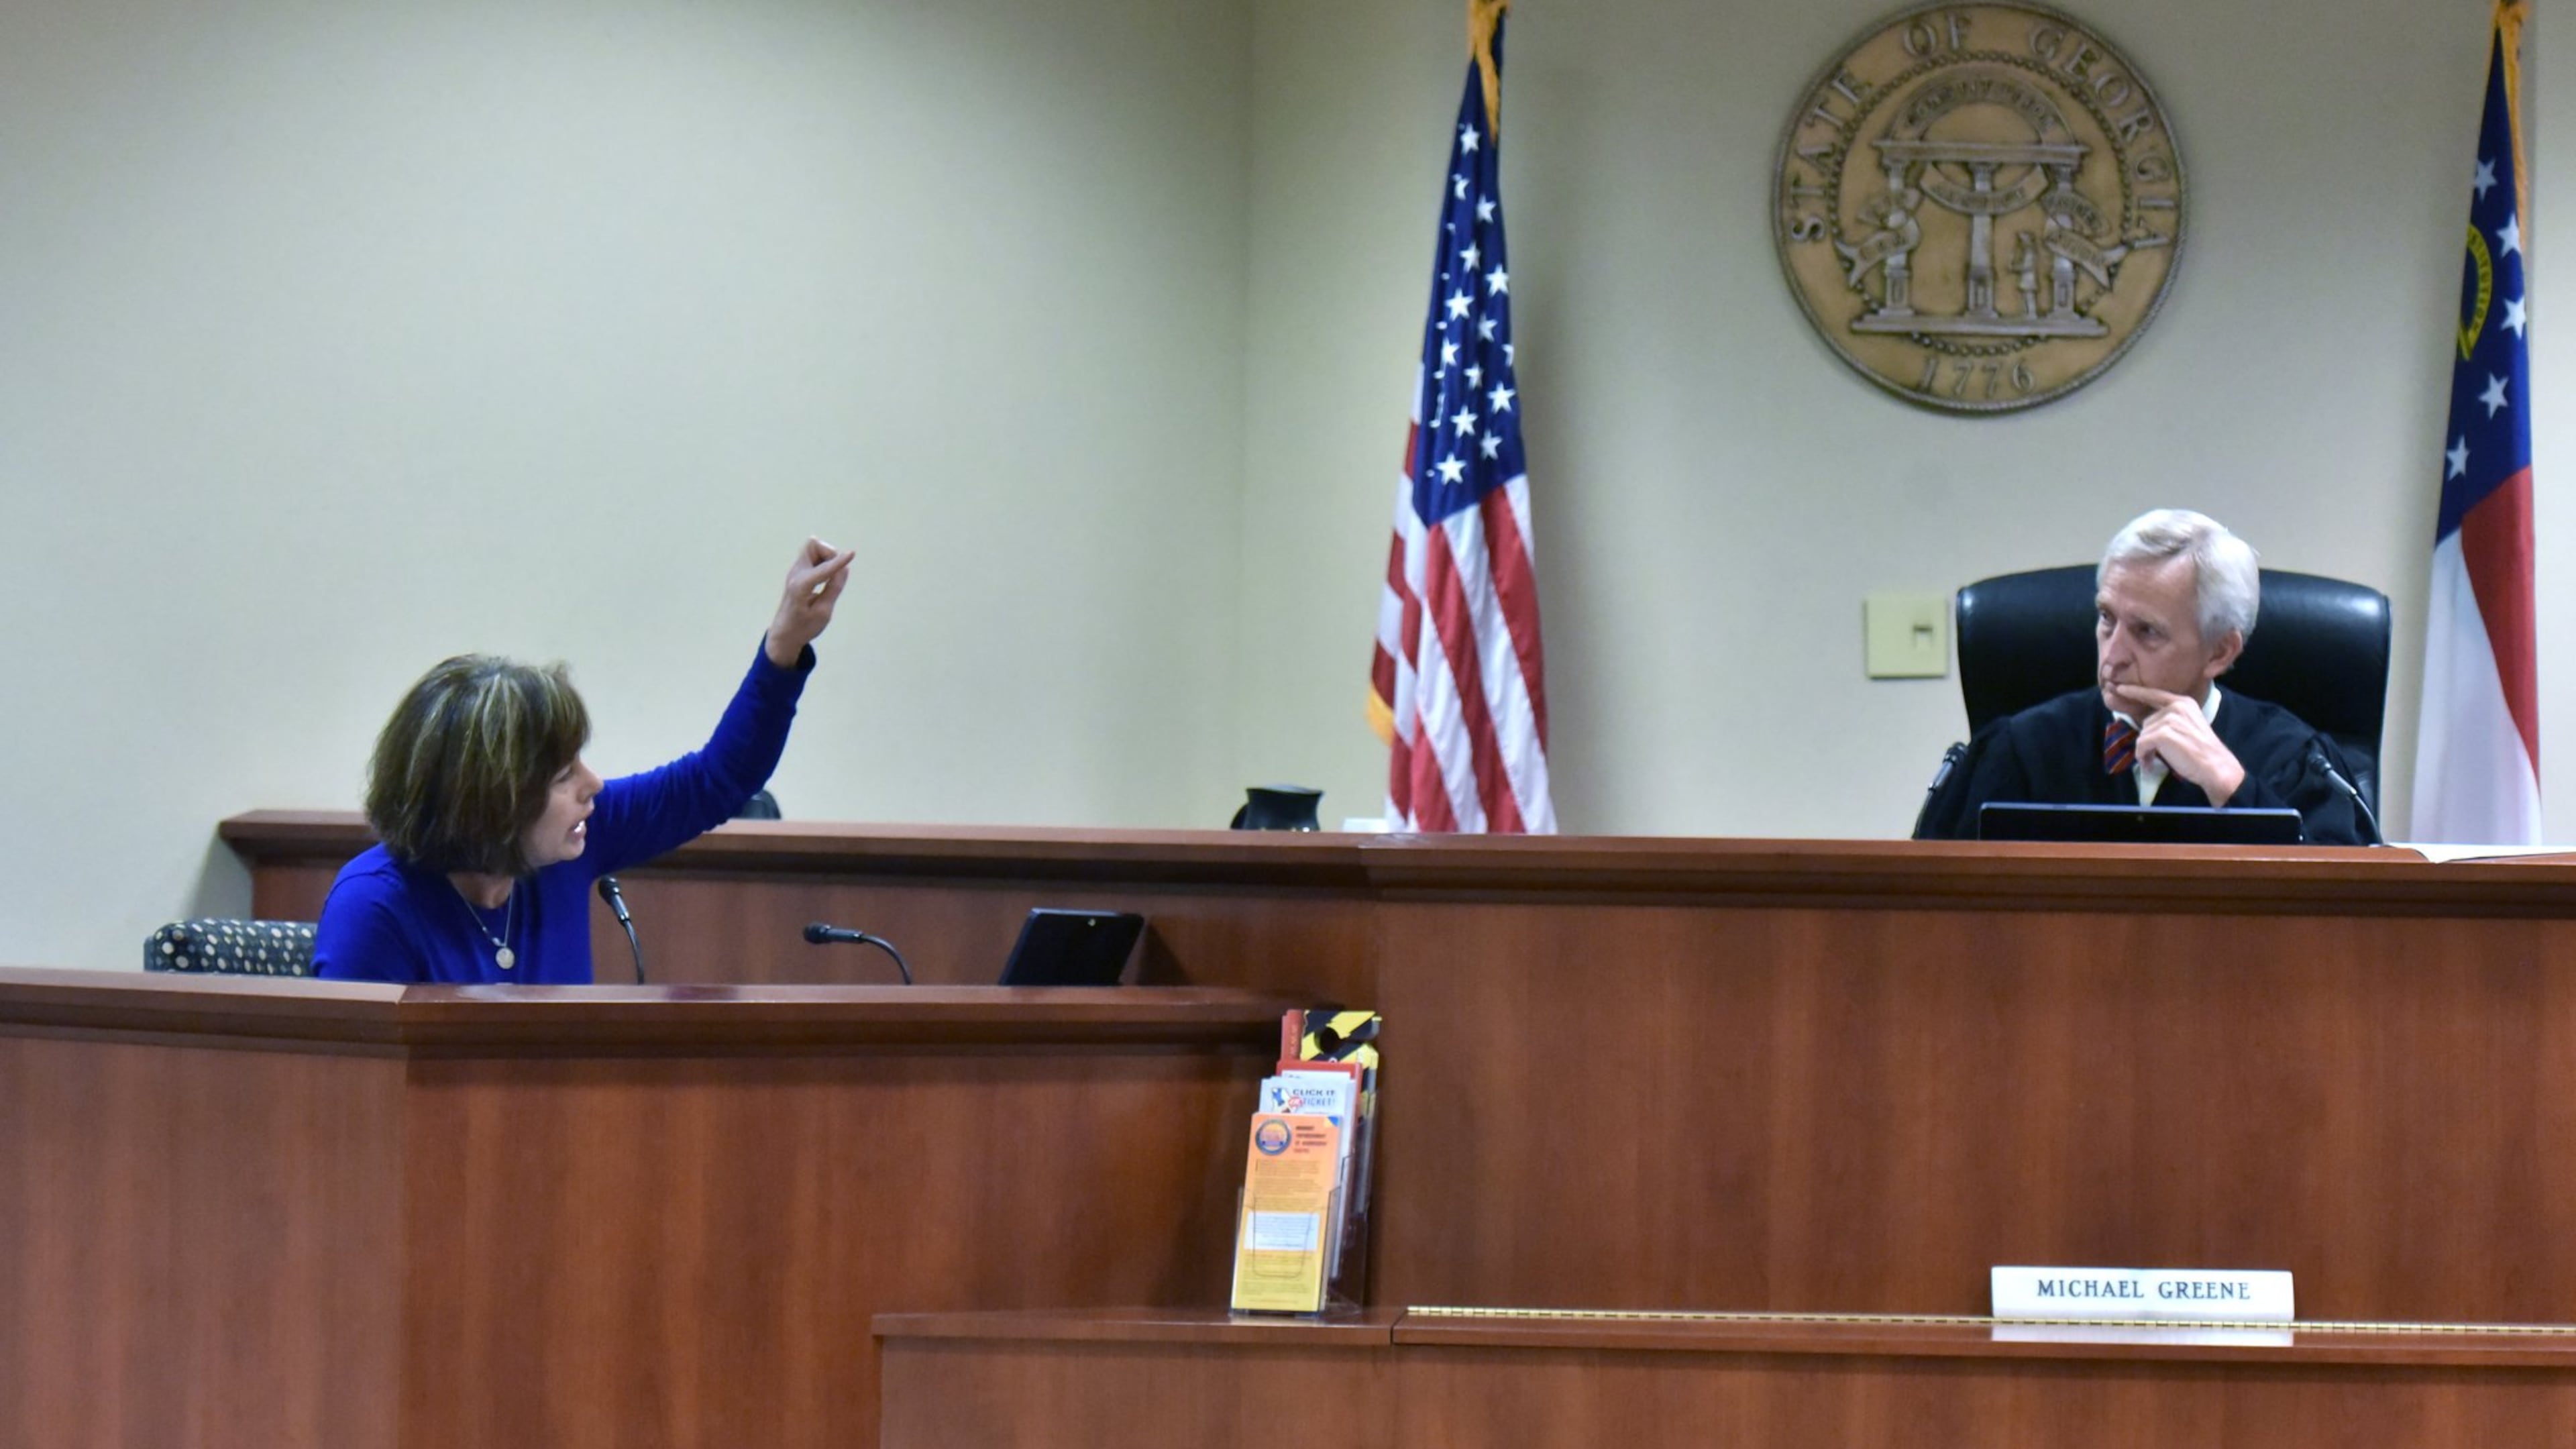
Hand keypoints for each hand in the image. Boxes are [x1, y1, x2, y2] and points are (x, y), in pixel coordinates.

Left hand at [765, 537, 855, 667]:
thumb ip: (834, 588)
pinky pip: (812, 556)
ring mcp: (795, 572)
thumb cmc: (804, 627)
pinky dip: (823, 560)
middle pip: (813, 546)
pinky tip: (827, 576)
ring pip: (812, 548)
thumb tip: (844, 568)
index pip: (824, 569)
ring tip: (832, 574)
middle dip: (830, 553)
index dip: (840, 561)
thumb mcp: (823, 612)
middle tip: (836, 572)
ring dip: (826, 556)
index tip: (852, 553)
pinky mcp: (798, 573)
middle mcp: (796, 574)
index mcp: (801, 586)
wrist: (784, 633)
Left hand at [2108, 683, 2244, 805]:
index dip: (2136, 692)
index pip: (2155, 694)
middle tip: (2154, 754)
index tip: (2120, 688)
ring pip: (2143, 734)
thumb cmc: (2202, 750)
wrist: (2216, 766)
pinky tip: (2150, 764)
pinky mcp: (2163, 734)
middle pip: (2147, 721)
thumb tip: (2147, 724)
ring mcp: (2170, 719)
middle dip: (2148, 739)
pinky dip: (2142, 756)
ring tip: (2154, 760)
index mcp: (2184, 702)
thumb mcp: (2188, 726)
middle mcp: (2176, 707)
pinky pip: (2141, 744)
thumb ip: (2171, 719)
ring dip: (2145, 750)